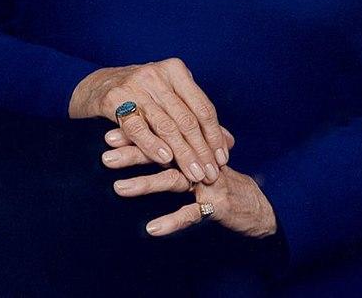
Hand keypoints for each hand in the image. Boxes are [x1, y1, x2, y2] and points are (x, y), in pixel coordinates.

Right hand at [69, 57, 229, 184]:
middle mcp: (156, 74)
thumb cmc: (142, 95)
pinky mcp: (114, 99)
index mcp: (175, 70)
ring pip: (165, 125)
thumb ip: (198, 118)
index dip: (214, 135)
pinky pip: (137, 127)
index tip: (222, 160)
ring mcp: (134, 85)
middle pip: (186, 118)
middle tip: (211, 175)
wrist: (97, 85)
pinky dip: (152, 145)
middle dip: (201, 150)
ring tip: (194, 175)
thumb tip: (230, 143)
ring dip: (182, 154)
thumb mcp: (171, 98)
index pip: (202, 106)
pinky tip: (164, 161)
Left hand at [105, 143, 277, 239]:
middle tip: (106, 154)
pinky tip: (152, 229)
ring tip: (118, 188)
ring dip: (145, 184)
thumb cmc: (219, 180)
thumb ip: (175, 148)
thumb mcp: (196, 161)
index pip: (162, 132)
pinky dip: (172, 221)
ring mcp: (209, 180)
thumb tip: (143, 135)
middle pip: (164, 151)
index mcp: (193, 145)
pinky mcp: (218, 204)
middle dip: (133, 152)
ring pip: (174, 179)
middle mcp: (200, 158)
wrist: (255, 203)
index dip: (137, 132)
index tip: (108, 133)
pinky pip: (192, 214)